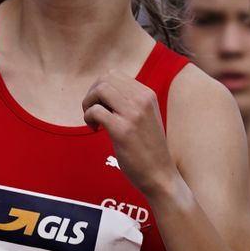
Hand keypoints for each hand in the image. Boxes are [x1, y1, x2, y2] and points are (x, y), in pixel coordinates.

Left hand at [83, 73, 177, 200]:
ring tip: (92, 120)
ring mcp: (134, 114)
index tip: (100, 105)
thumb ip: (129, 102)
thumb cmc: (148, 149)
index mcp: (148, 95)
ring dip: (88, 104)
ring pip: (100, 90)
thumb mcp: (145, 117)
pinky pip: (96, 111)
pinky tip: (95, 129)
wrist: (161, 175)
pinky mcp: (123, 130)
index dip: (100, 87)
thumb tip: (101, 92)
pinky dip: (89, 118)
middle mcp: (142, 100)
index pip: (115, 74)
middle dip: (92, 94)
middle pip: (105, 79)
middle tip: (93, 113)